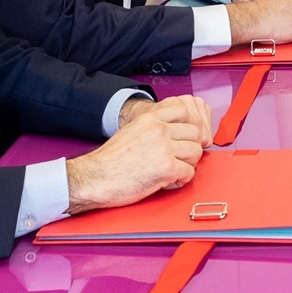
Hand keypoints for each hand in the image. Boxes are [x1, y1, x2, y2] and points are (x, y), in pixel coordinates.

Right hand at [65, 95, 209, 213]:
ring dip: (189, 164)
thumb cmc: (111, 160)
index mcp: (150, 118)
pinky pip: (189, 172)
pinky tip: (169, 181)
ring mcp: (163, 147)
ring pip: (196, 152)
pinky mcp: (166, 167)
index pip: (185, 111)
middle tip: (180, 159)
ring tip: (174, 171)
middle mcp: (159, 129)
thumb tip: (176, 131)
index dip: (189, 126)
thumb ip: (153, 127)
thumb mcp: (132, 130)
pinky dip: (182, 180)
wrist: (95, 178)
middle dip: (190, 147)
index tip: (184, 139)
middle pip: (195, 133)